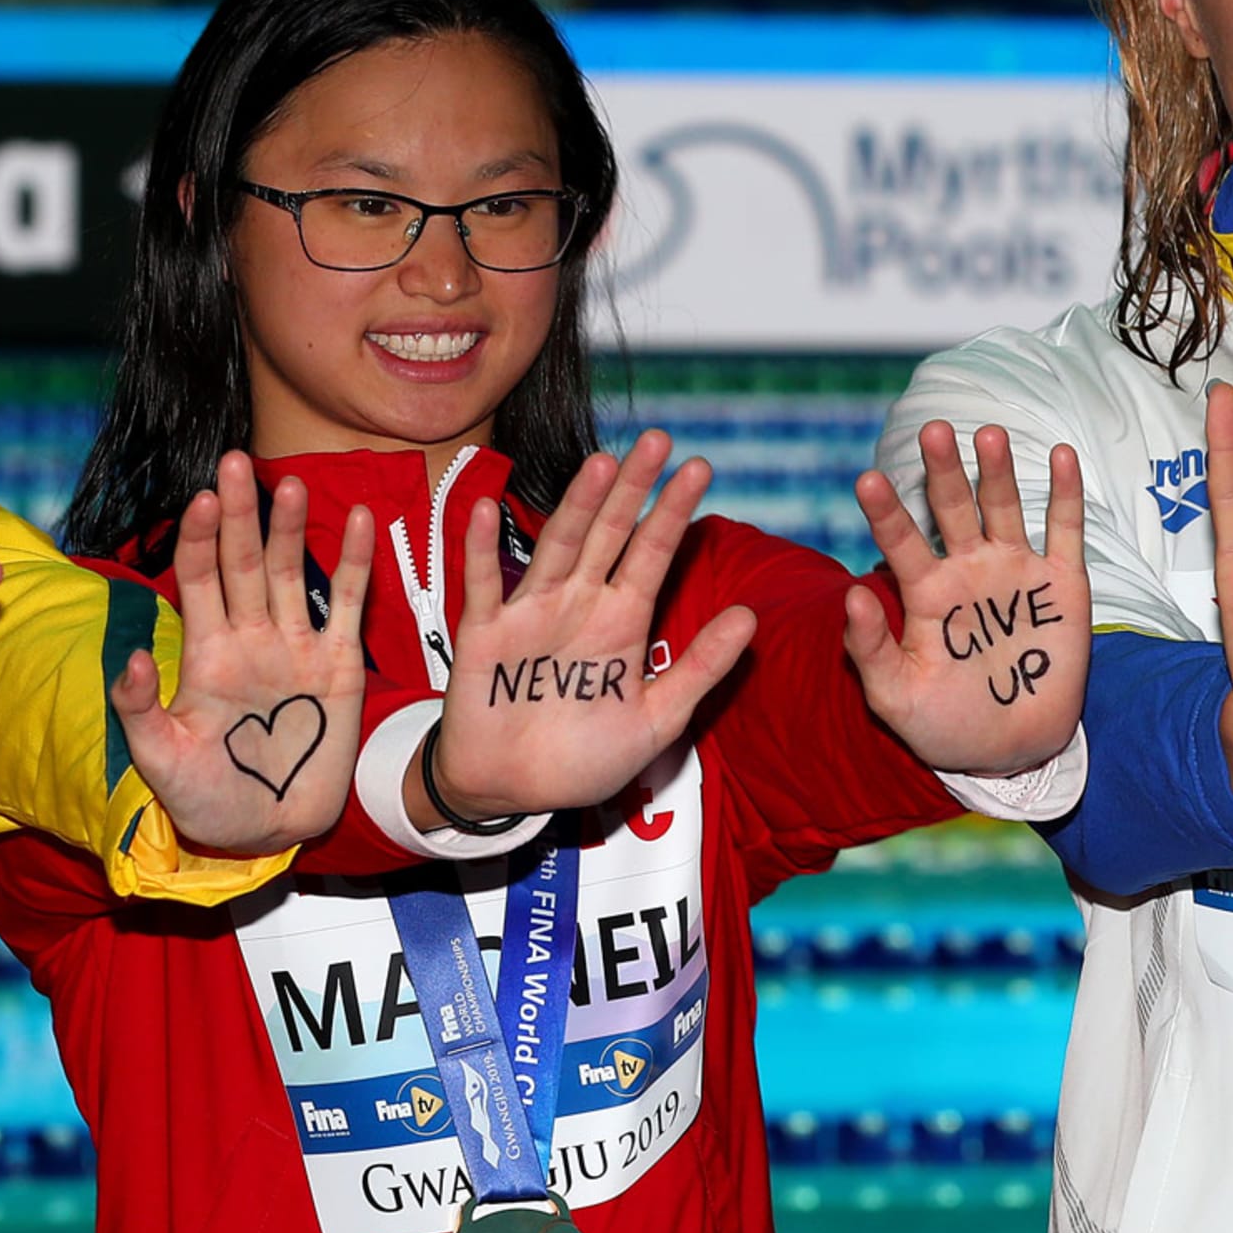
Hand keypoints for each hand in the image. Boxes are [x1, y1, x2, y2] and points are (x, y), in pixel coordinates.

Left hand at [111, 453, 374, 855]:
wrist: (269, 830)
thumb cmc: (207, 798)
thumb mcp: (160, 761)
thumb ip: (139, 711)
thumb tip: (126, 659)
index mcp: (205, 653)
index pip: (198, 580)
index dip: (198, 540)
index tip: (201, 500)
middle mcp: (250, 637)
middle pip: (242, 562)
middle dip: (240, 513)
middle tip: (238, 462)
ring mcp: (295, 647)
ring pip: (292, 574)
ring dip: (290, 530)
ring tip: (291, 484)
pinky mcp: (338, 666)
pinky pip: (348, 606)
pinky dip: (355, 564)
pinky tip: (360, 520)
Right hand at [424, 431, 757, 825]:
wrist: (513, 793)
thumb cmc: (583, 759)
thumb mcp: (655, 720)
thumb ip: (699, 669)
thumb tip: (751, 617)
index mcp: (622, 621)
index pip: (653, 554)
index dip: (674, 512)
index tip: (700, 467)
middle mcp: (579, 605)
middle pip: (608, 534)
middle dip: (632, 489)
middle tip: (659, 439)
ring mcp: (530, 614)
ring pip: (556, 547)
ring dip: (577, 505)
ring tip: (602, 464)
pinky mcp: (484, 635)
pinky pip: (483, 586)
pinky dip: (481, 550)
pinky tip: (486, 509)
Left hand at [847, 422, 1089, 774]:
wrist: (1011, 751)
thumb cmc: (945, 723)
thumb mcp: (896, 697)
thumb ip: (871, 650)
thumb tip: (851, 595)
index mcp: (925, 592)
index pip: (900, 542)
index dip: (886, 512)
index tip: (867, 479)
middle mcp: (968, 570)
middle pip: (952, 509)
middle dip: (943, 471)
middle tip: (933, 431)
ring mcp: (1015, 572)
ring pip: (1002, 507)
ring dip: (996, 471)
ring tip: (988, 435)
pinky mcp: (1062, 584)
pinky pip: (1064, 529)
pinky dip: (1065, 493)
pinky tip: (1060, 455)